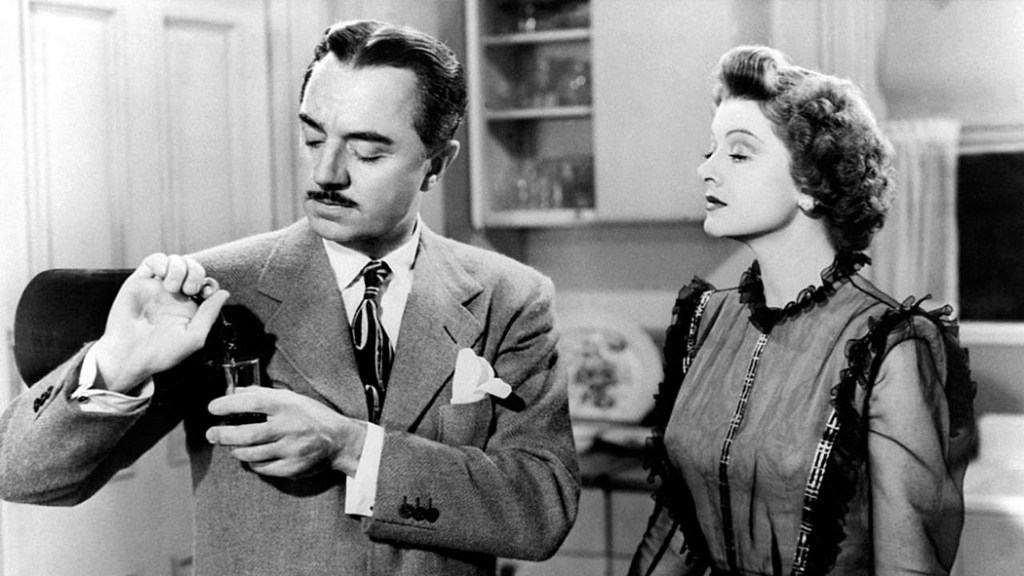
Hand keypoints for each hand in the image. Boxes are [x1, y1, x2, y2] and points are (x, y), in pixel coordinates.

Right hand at [92, 253, 228, 392]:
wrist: (129, 356)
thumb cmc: (162, 352)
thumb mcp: (194, 336)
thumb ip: (210, 313)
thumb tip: (225, 293)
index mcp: (189, 307)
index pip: (205, 284)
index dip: (209, 284)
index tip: (205, 294)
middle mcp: (173, 295)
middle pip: (192, 268)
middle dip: (196, 273)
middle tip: (189, 290)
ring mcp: (156, 287)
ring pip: (175, 261)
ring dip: (179, 268)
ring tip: (171, 287)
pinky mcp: (139, 282)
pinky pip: (153, 260)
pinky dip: (161, 261)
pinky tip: (162, 274)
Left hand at [206, 387, 367, 478]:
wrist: (339, 441)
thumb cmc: (312, 416)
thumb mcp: (293, 398)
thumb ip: (265, 395)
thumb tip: (235, 392)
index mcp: (288, 406)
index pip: (252, 402)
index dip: (228, 405)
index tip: (212, 408)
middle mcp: (288, 428)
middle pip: (246, 434)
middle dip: (223, 434)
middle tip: (211, 434)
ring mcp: (290, 450)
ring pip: (250, 454)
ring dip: (234, 449)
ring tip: (229, 444)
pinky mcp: (292, 468)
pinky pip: (262, 468)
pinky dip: (251, 462)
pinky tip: (250, 456)